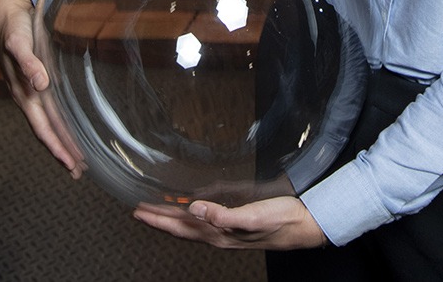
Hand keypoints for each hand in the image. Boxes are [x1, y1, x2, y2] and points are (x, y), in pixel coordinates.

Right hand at [0, 0, 85, 176]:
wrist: (6, 13)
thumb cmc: (12, 28)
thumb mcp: (18, 42)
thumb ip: (27, 62)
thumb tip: (40, 83)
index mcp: (25, 92)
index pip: (43, 127)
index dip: (56, 146)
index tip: (71, 163)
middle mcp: (30, 95)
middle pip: (48, 130)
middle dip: (63, 151)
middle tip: (80, 172)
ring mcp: (35, 89)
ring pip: (51, 122)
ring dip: (63, 140)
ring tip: (77, 159)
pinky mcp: (41, 79)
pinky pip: (53, 107)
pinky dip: (62, 122)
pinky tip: (71, 127)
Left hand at [132, 196, 327, 250]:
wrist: (303, 225)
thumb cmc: (281, 221)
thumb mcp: (251, 216)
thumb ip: (222, 215)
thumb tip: (195, 209)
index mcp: (218, 234)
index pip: (180, 228)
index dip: (158, 220)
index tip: (139, 212)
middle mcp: (219, 234)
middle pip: (181, 228)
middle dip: (159, 219)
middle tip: (139, 210)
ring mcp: (226, 230)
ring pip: (191, 225)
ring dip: (173, 217)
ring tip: (158, 209)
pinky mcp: (235, 222)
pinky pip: (206, 220)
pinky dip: (192, 214)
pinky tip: (192, 207)